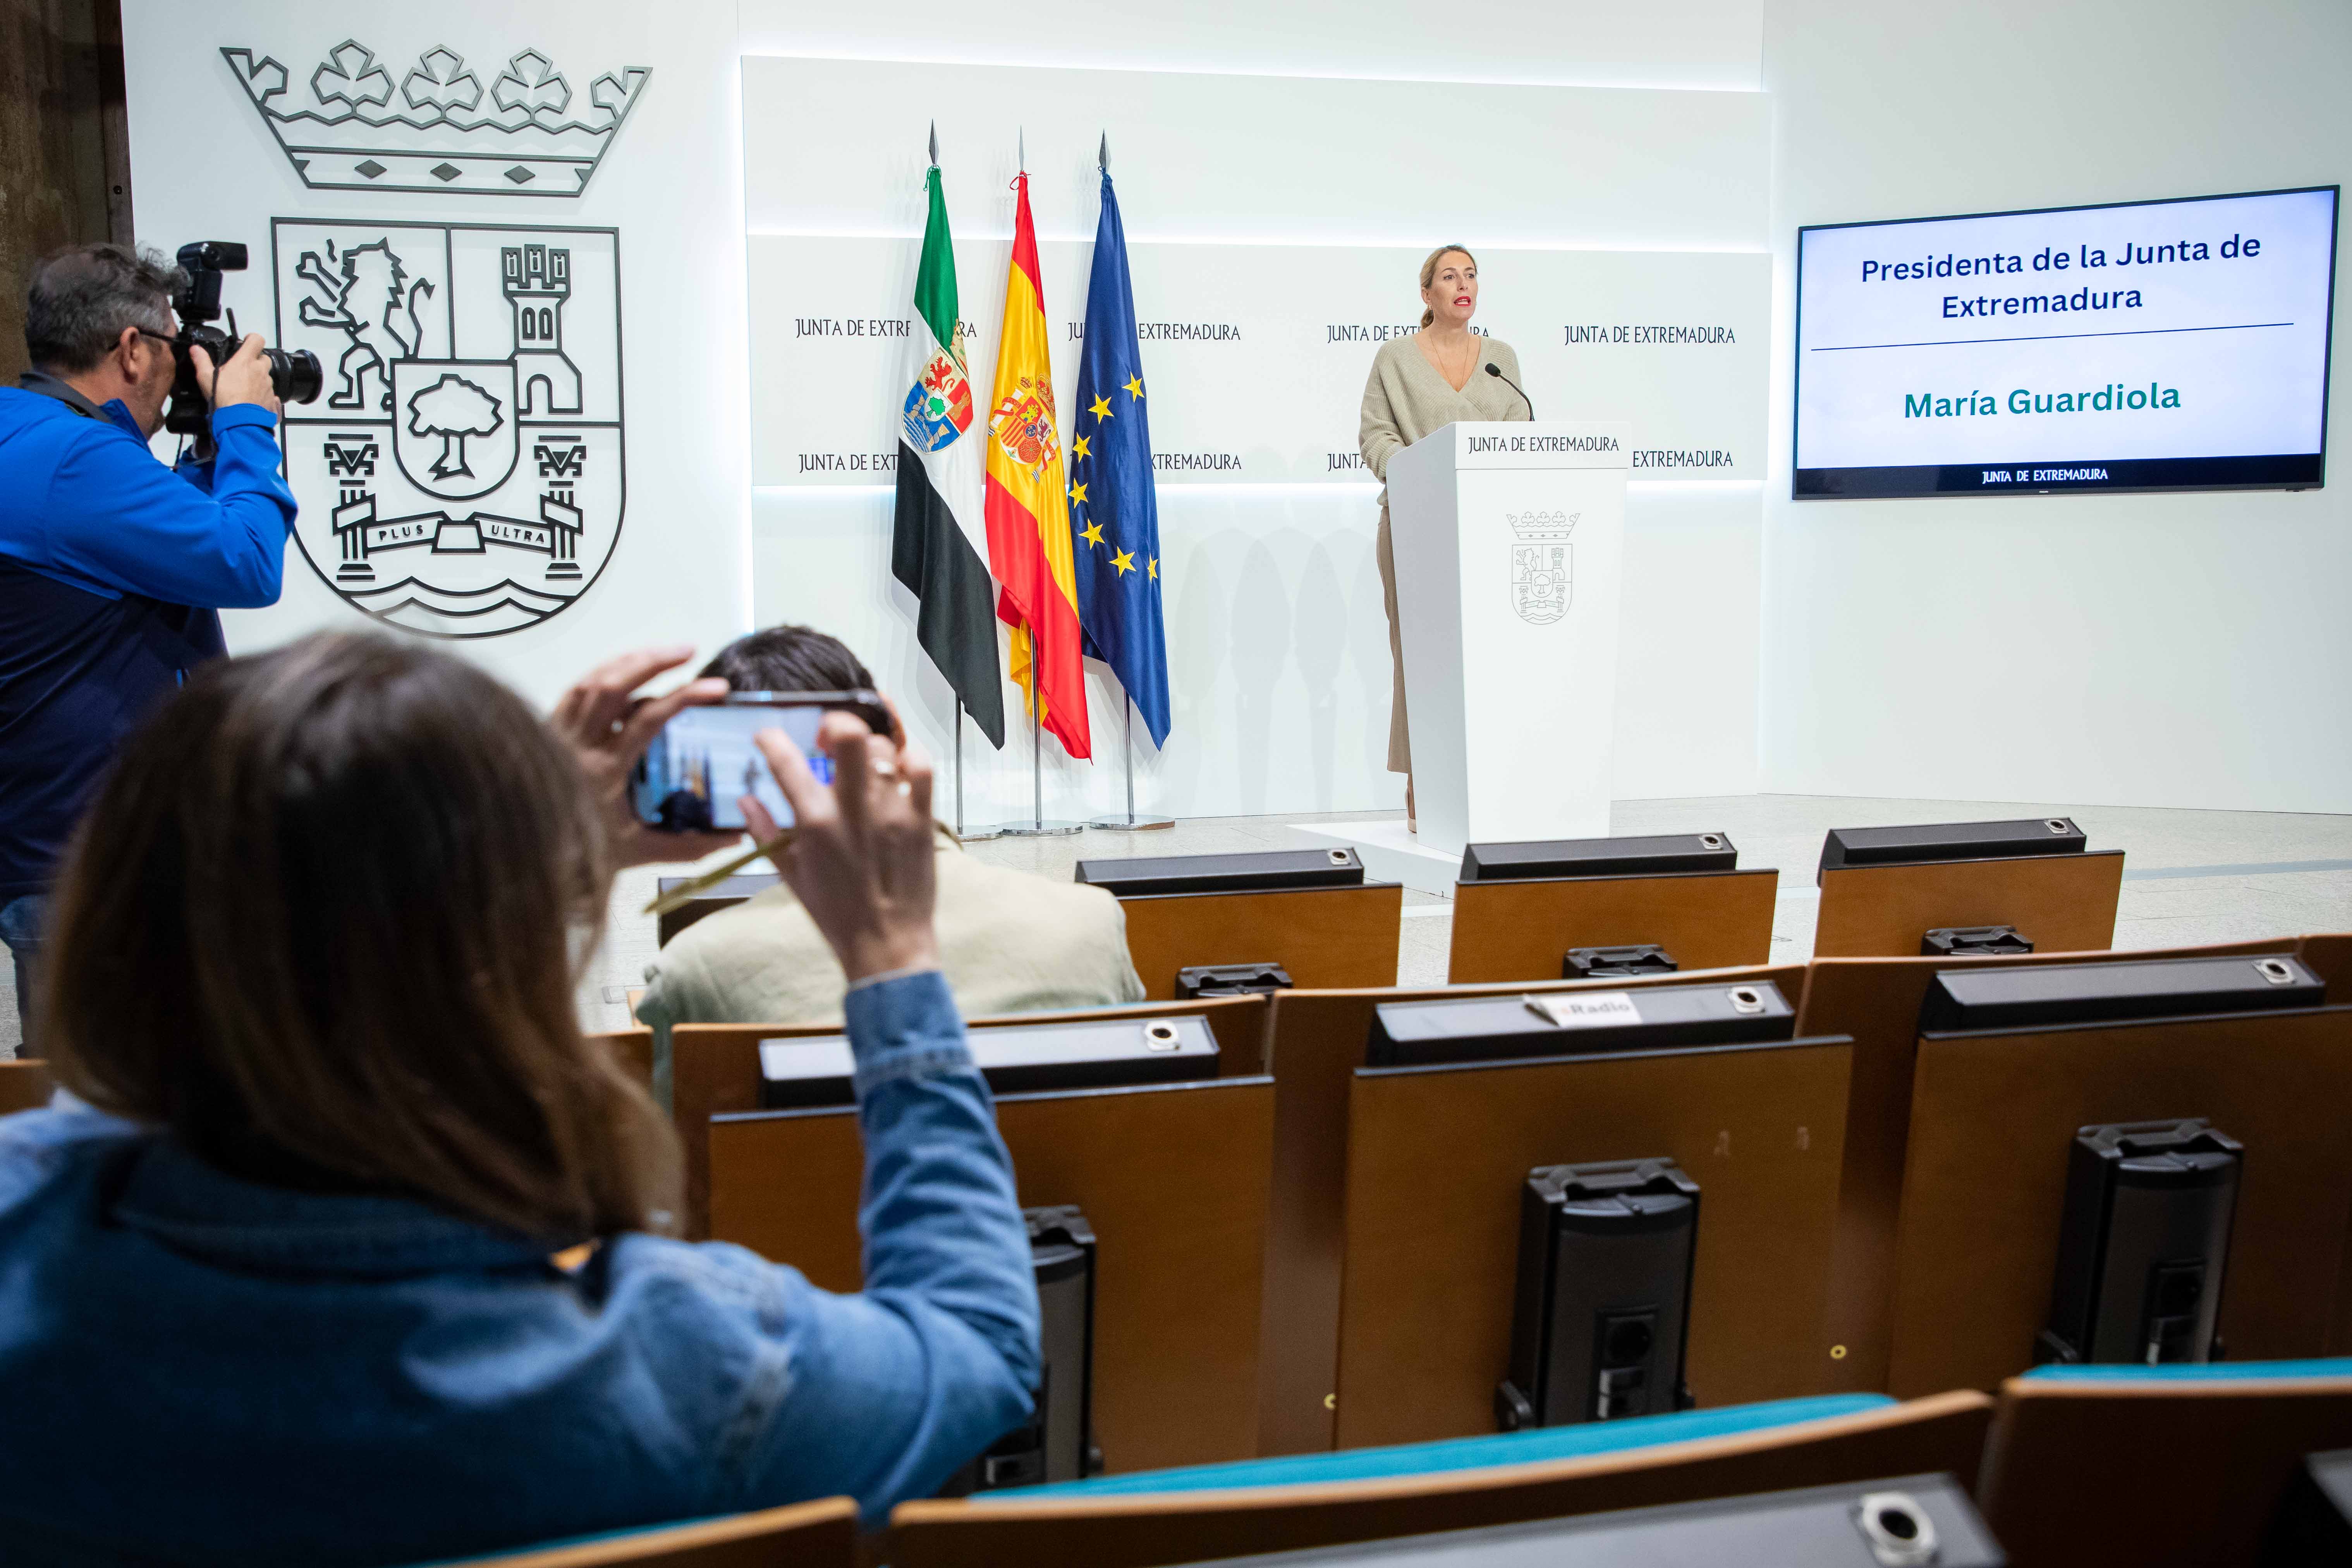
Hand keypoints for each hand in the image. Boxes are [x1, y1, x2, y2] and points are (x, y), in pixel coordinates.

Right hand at [198, 333, 280, 416]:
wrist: (239, 421)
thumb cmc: (223, 398)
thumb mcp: (205, 377)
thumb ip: (201, 360)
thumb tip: (195, 349)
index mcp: (246, 361)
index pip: (257, 339)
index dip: (252, 339)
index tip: (245, 343)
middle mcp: (260, 371)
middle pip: (264, 358)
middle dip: (255, 360)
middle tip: (243, 368)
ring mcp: (268, 385)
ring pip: (266, 376)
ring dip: (258, 378)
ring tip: (244, 386)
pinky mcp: (272, 399)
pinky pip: (270, 392)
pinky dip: (262, 393)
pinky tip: (251, 398)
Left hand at [551, 646, 741, 868]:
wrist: (528, 857)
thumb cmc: (584, 854)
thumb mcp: (640, 852)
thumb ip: (688, 846)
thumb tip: (737, 837)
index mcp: (604, 770)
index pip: (647, 720)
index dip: (684, 697)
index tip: (717, 688)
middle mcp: (576, 745)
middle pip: (612, 686)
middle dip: (653, 661)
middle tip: (688, 651)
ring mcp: (557, 734)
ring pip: (590, 681)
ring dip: (627, 662)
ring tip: (660, 654)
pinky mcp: (546, 732)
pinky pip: (573, 692)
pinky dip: (600, 676)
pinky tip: (621, 674)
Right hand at [743, 707, 939, 982]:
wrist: (887, 945)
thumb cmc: (836, 913)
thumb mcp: (791, 875)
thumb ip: (766, 833)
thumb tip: (745, 799)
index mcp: (815, 823)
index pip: (786, 762)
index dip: (771, 739)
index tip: (768, 736)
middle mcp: (854, 809)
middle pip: (849, 735)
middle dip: (835, 722)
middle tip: (828, 736)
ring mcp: (892, 810)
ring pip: (885, 748)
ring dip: (870, 746)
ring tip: (864, 761)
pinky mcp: (922, 819)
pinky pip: (923, 768)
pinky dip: (912, 758)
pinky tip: (900, 767)